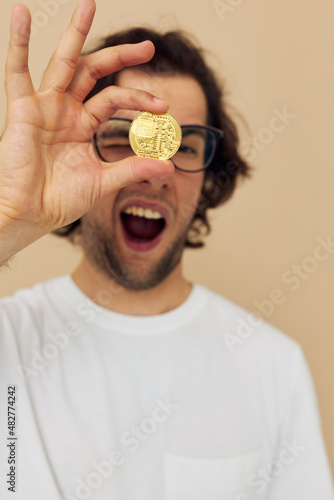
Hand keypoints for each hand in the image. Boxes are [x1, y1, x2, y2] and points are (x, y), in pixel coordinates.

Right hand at [0, 0, 171, 261]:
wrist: (31, 214)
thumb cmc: (60, 201)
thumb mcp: (103, 182)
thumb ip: (133, 169)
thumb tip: (170, 166)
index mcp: (82, 126)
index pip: (114, 100)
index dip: (139, 100)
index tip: (164, 108)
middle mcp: (64, 111)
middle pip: (93, 72)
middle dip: (120, 57)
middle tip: (149, 47)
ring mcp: (44, 107)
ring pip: (62, 63)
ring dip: (74, 32)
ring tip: (88, 4)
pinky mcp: (22, 109)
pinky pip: (17, 72)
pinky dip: (16, 43)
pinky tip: (20, 13)